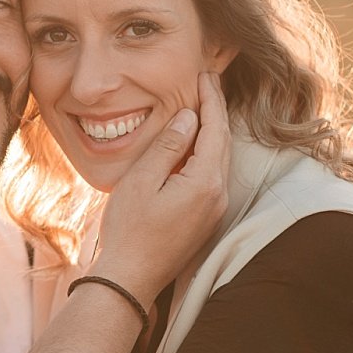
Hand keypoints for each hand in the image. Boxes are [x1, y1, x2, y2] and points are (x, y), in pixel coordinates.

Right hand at [92, 72, 229, 306]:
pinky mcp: (206, 218)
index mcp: (204, 182)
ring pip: (220, 159)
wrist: (129, 278)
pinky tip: (193, 143)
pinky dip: (206, 151)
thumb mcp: (141, 180)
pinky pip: (213, 174)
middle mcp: (218, 195)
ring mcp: (214, 208)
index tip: (205, 75)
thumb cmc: (128, 230)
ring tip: (200, 106)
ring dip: (212, 131)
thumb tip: (188, 117)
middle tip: (206, 82)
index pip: (214, 129)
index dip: (211, 99)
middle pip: (223, 142)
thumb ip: (167, 146)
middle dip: (216, 110)